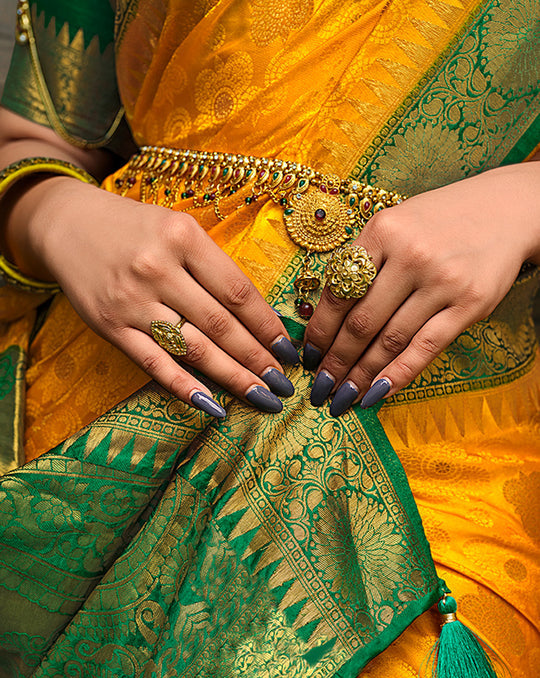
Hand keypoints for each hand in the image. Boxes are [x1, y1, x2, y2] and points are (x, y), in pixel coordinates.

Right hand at [7, 178, 299, 416]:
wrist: (66, 224)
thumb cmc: (136, 229)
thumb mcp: (178, 229)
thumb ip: (213, 267)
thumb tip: (259, 318)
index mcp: (183, 237)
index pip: (237, 291)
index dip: (267, 326)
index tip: (289, 351)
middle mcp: (158, 269)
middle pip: (219, 325)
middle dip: (257, 360)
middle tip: (284, 385)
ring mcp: (132, 300)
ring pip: (192, 348)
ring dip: (232, 378)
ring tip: (262, 398)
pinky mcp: (110, 326)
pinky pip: (154, 363)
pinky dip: (184, 387)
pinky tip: (213, 406)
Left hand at [303, 163, 539, 414]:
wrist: (507, 209)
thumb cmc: (438, 222)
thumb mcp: (394, 225)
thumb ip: (363, 264)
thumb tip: (326, 320)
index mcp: (382, 231)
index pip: (339, 292)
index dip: (320, 331)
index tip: (309, 356)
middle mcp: (411, 254)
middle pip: (361, 322)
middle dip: (336, 361)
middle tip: (322, 387)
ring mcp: (442, 280)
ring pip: (391, 340)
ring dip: (362, 374)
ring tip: (345, 397)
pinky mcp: (470, 303)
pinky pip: (426, 348)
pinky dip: (399, 375)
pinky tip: (378, 393)